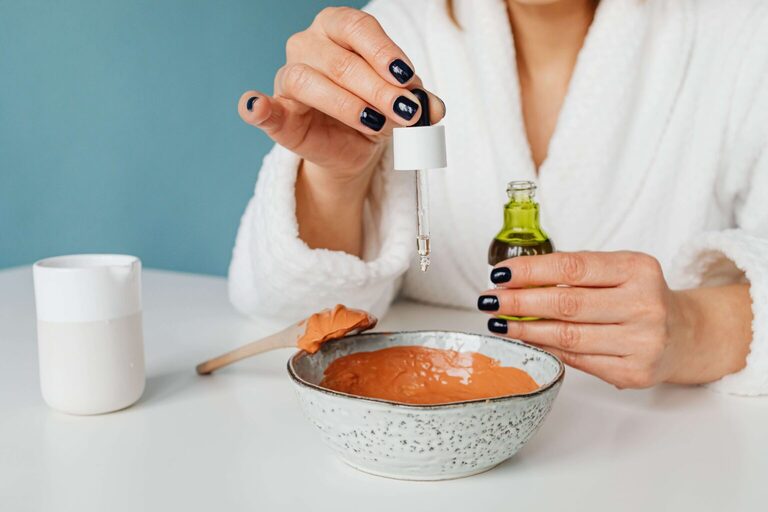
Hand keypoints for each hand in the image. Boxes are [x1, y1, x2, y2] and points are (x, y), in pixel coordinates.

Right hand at [237, 7, 444, 184]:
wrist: (356, 148)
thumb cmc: (378, 110)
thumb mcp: (404, 104)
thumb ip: (418, 101)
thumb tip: (433, 108)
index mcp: (339, 29)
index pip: (358, 28)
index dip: (384, 53)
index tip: (408, 80)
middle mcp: (309, 45)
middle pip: (340, 60)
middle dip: (378, 89)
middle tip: (406, 113)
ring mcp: (288, 78)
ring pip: (308, 80)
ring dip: (346, 105)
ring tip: (375, 124)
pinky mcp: (279, 114)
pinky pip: (264, 109)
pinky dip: (257, 107)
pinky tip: (256, 107)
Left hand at [479, 251, 696, 388]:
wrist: (685, 334)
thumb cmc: (638, 297)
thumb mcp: (618, 272)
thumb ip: (574, 273)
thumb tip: (513, 279)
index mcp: (638, 269)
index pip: (572, 268)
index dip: (530, 271)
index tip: (500, 273)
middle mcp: (645, 305)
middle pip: (567, 304)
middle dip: (520, 302)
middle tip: (490, 300)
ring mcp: (642, 342)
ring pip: (568, 336)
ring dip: (525, 330)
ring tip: (500, 322)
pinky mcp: (634, 373)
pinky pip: (577, 360)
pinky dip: (546, 349)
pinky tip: (527, 340)